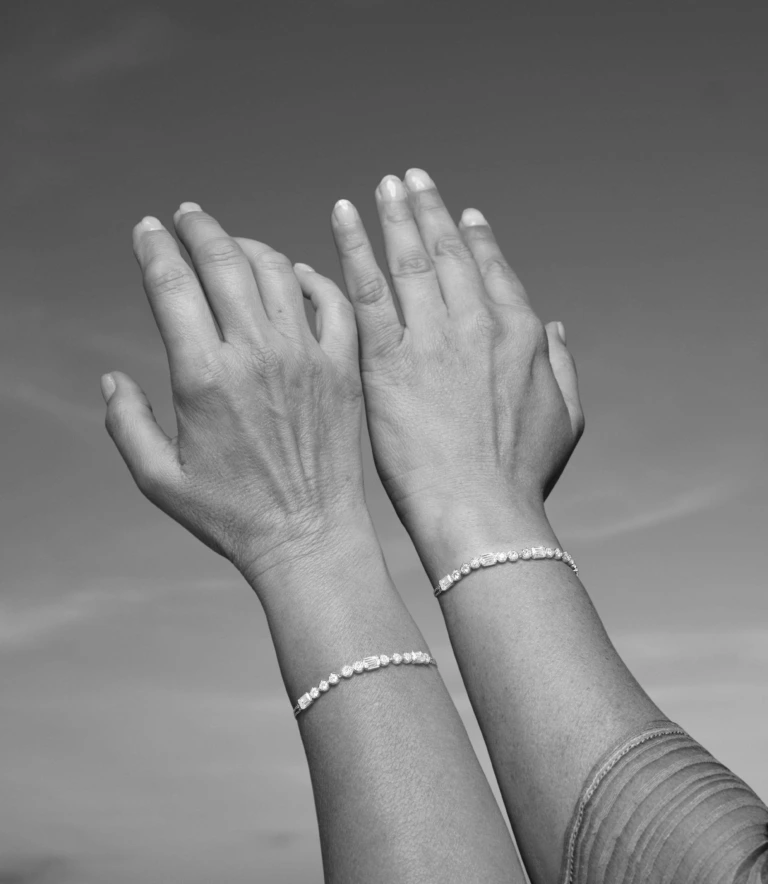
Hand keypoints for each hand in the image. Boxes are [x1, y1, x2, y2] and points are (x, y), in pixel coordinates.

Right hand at [102, 204, 367, 588]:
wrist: (308, 538)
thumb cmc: (230, 516)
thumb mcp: (159, 480)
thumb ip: (127, 424)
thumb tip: (113, 379)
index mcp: (204, 377)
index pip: (172, 284)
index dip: (155, 247)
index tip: (147, 229)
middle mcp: (256, 355)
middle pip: (224, 261)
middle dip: (199, 228)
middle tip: (187, 216)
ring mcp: (306, 358)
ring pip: (277, 270)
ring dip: (249, 245)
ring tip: (232, 243)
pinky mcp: (343, 369)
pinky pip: (332, 301)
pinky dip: (311, 278)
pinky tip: (294, 275)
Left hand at [310, 169, 583, 541]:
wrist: (481, 509)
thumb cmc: (522, 477)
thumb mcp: (566, 418)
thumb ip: (562, 366)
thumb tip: (556, 327)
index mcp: (521, 334)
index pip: (493, 270)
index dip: (476, 238)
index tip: (462, 214)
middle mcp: (478, 322)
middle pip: (447, 252)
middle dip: (428, 210)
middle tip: (410, 179)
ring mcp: (432, 337)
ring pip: (407, 260)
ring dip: (393, 216)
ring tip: (381, 187)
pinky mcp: (387, 360)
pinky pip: (364, 290)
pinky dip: (351, 248)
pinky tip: (340, 219)